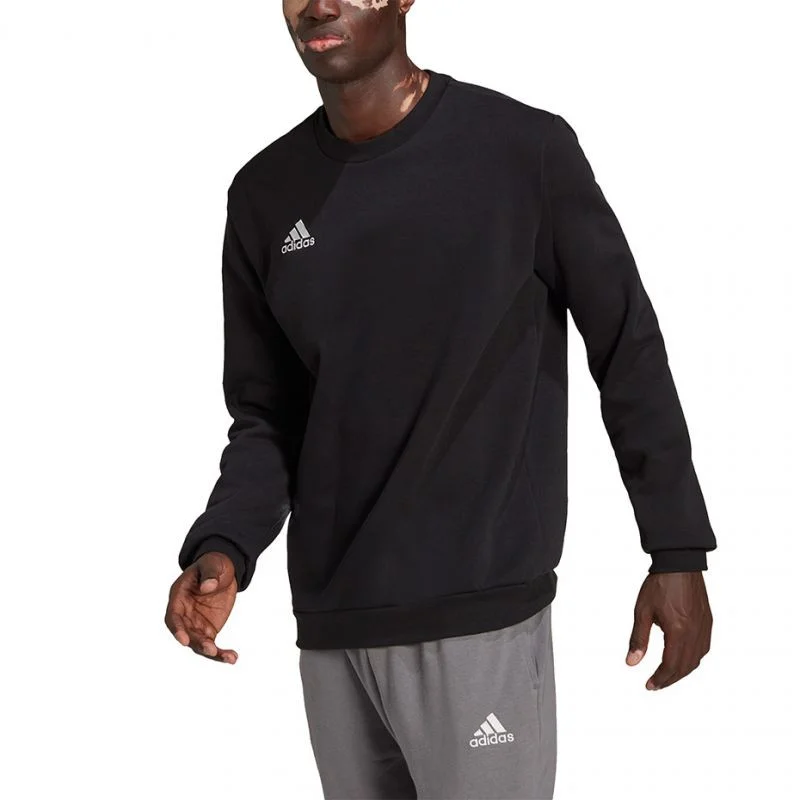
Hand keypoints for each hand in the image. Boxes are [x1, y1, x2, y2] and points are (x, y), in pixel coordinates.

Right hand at [165, 552, 238, 663]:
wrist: (223, 571)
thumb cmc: (213, 565)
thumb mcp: (213, 564)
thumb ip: (209, 574)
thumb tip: (208, 586)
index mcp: (179, 596)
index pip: (173, 616)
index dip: (177, 629)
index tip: (184, 640)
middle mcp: (184, 614)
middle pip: (186, 633)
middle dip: (197, 643)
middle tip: (211, 649)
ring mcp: (195, 624)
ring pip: (198, 643)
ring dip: (211, 652)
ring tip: (229, 658)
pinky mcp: (208, 630)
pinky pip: (212, 645)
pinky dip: (221, 653)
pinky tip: (232, 658)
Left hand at [625, 572, 712, 689]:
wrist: (680, 563)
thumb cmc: (660, 584)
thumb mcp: (642, 611)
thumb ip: (638, 639)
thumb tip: (631, 663)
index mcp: (678, 632)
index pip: (671, 666)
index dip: (660, 679)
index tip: (649, 686)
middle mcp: (695, 633)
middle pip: (685, 667)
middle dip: (670, 679)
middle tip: (655, 684)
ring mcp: (704, 628)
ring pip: (696, 660)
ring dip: (682, 671)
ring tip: (667, 675)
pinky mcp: (708, 621)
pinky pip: (703, 648)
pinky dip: (693, 659)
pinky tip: (683, 658)